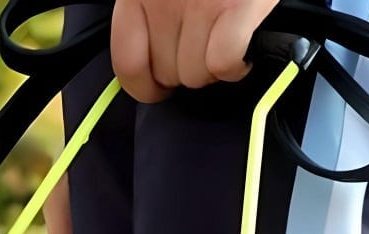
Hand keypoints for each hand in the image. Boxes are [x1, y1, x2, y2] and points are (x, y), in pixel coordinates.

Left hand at [111, 0, 278, 102]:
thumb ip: (149, 16)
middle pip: (165, 73)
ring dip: (212, 72)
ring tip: (224, 49)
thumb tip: (146, 67)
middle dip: (185, 73)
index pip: (126, 63)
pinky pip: (223, 63)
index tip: (157, 90)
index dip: (142, 88)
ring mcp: (200, 3)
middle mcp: (163, 0)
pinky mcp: (237, 7)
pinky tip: (242, 58)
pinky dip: (235, 69)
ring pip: (195, 74)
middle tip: (202, 56)